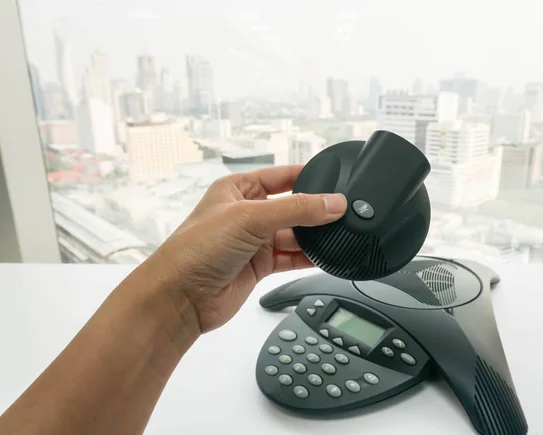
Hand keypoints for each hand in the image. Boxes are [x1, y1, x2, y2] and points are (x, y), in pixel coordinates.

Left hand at [149, 165, 346, 334]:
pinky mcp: (259, 266)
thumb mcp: (249, 218)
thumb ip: (295, 209)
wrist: (180, 297)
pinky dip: (309, 258)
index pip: (280, 176)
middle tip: (341, 212)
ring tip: (339, 234)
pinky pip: (291, 258)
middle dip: (314, 211)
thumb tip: (331, 203)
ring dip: (314, 237)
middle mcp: (246, 213)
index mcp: (237, 189)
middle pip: (291, 207)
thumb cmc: (195, 249)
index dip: (307, 176)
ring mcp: (253, 241)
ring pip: (294, 234)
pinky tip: (326, 256)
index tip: (335, 180)